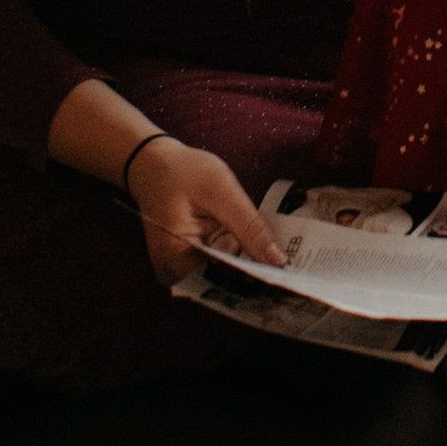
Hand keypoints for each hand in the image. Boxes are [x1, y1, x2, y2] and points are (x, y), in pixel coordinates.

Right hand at [126, 136, 286, 288]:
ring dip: (249, 266)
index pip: (225, 281)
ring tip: (280, 259)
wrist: (154, 163)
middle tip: (292, 268)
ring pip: (223, 276)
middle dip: (257, 273)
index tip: (290, 278)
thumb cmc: (184, 171)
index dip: (259, 280)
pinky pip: (217, 266)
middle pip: (224, 282)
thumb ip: (250, 227)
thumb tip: (278, 261)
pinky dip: (237, 257)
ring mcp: (178, 271)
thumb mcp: (222, 191)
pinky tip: (258, 250)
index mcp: (176, 259)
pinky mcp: (186, 263)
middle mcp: (174, 274)